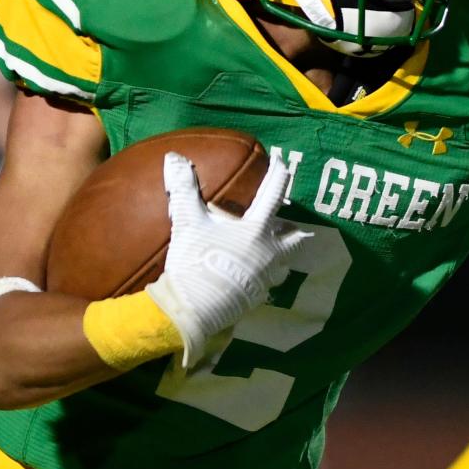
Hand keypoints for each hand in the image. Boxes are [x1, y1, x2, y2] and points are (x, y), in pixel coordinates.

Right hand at [148, 151, 309, 366]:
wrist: (192, 311)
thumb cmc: (195, 263)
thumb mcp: (188, 222)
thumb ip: (185, 189)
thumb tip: (174, 158)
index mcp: (257, 230)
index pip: (274, 193)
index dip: (278, 174)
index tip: (281, 161)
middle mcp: (271, 252)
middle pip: (295, 236)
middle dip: (293, 227)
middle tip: (284, 220)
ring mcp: (267, 276)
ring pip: (285, 260)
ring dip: (282, 251)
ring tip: (273, 247)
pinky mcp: (259, 296)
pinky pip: (270, 281)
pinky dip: (267, 273)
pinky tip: (256, 272)